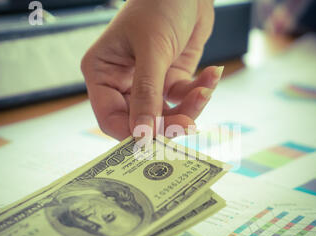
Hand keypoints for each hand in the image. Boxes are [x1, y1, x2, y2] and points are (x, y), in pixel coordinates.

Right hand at [81, 0, 221, 139]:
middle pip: (141, 121)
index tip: (154, 142)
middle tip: (189, 123)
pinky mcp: (171, 78)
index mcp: (102, 73)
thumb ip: (147, 93)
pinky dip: (200, 90)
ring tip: (205, 90)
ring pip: (166, 114)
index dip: (132, 134)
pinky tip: (212, 74)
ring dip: (189, 107)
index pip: (111, 118)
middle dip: (167, 123)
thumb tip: (142, 134)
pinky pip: (184, 97)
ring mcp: (148, 82)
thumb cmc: (159, 4)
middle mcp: (122, 82)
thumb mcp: (152, 49)